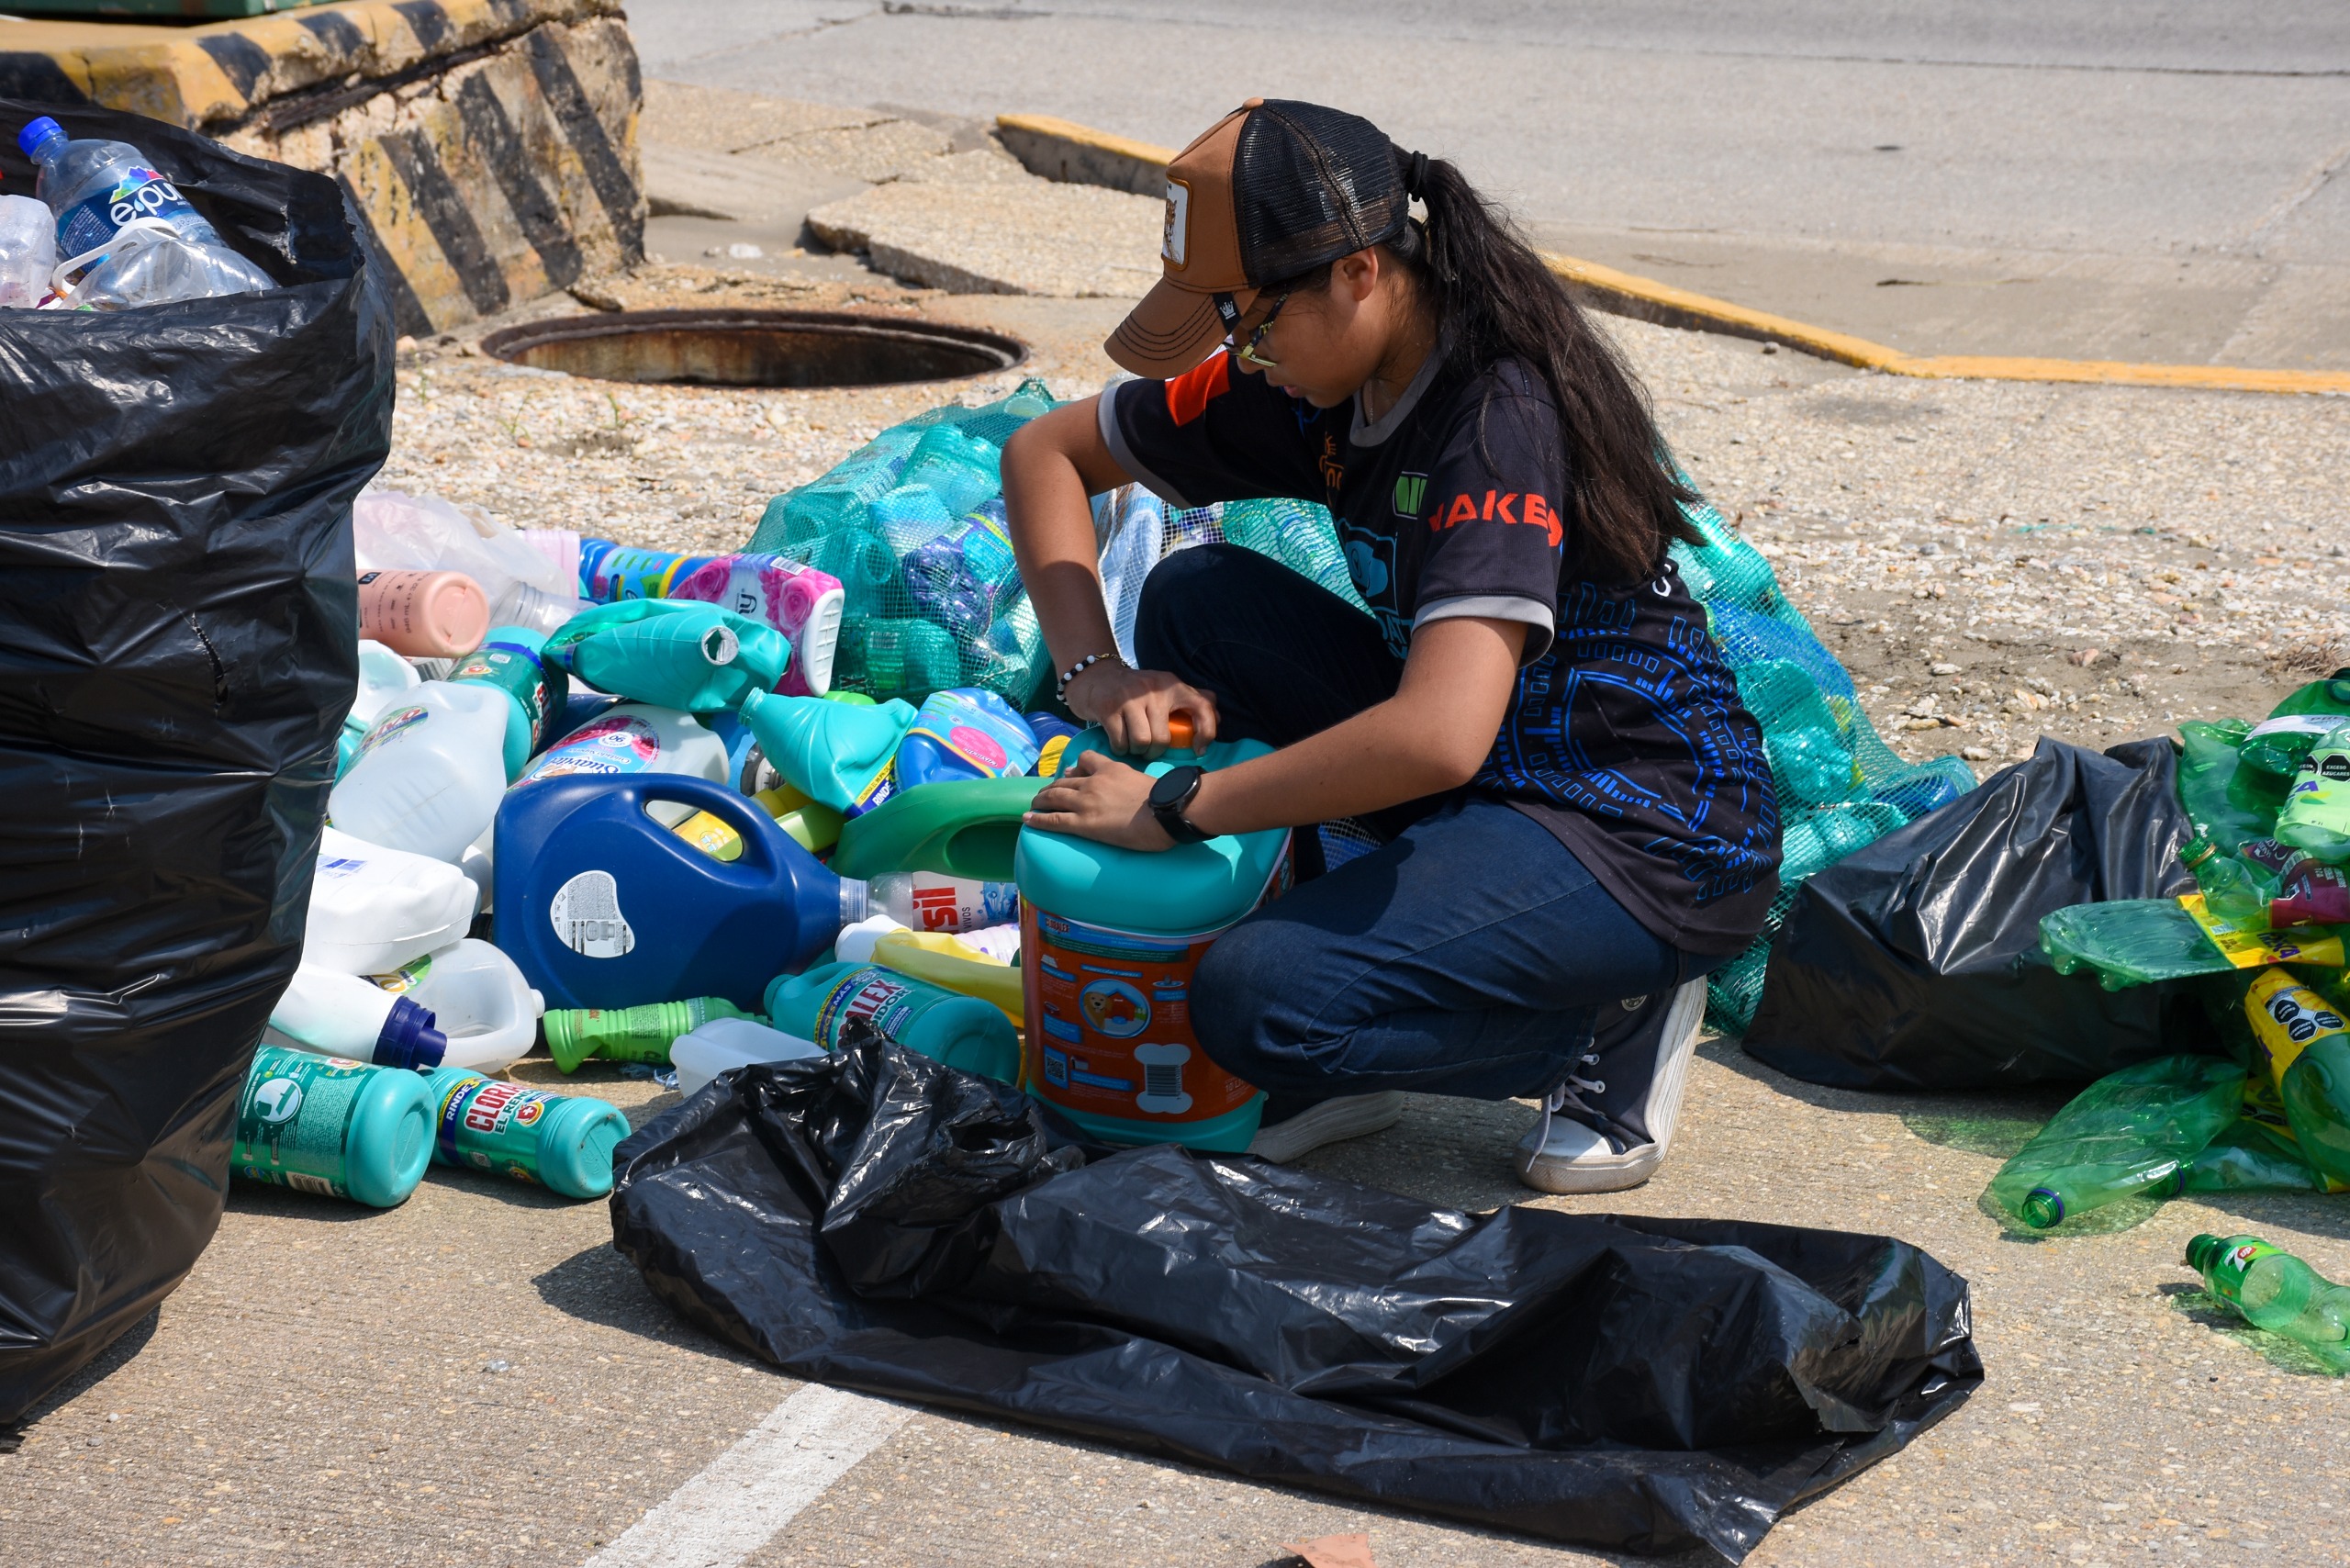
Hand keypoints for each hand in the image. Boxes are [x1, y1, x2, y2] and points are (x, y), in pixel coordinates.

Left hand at [1023, 751, 1175, 850]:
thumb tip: (1125, 785)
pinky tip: (1028, 819)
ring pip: (1054, 797)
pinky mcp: (1084, 823)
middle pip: (1064, 781)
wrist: (1165, 812)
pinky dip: (1038, 819)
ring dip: (1041, 800)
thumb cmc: (1163, 800)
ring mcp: (1086, 802)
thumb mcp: (1143, 779)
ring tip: (1034, 804)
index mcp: (1110, 769)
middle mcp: (1093, 782)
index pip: (1086, 760)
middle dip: (1051, 787)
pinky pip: (1054, 819)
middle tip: (1044, 794)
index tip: (1069, 775)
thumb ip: (1129, 779)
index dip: (1074, 769)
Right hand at [1062, 659, 1218, 759]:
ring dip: (1137, 751)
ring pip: (1143, 743)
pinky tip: (1119, 742)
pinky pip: (1121, 743)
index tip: (1198, 749)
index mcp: (1172, 685)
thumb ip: (1191, 699)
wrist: (1095, 676)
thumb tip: (1219, 718)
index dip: (1207, 732)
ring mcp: (1131, 699)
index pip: (1203, 706)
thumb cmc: (1134, 690)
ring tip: (1133, 745)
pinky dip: (1120, 749)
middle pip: (1163, 738)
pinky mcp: (1109, 708)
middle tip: (1148, 748)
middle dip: (1155, 751)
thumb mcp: (1163, 687)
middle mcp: (1154, 689)